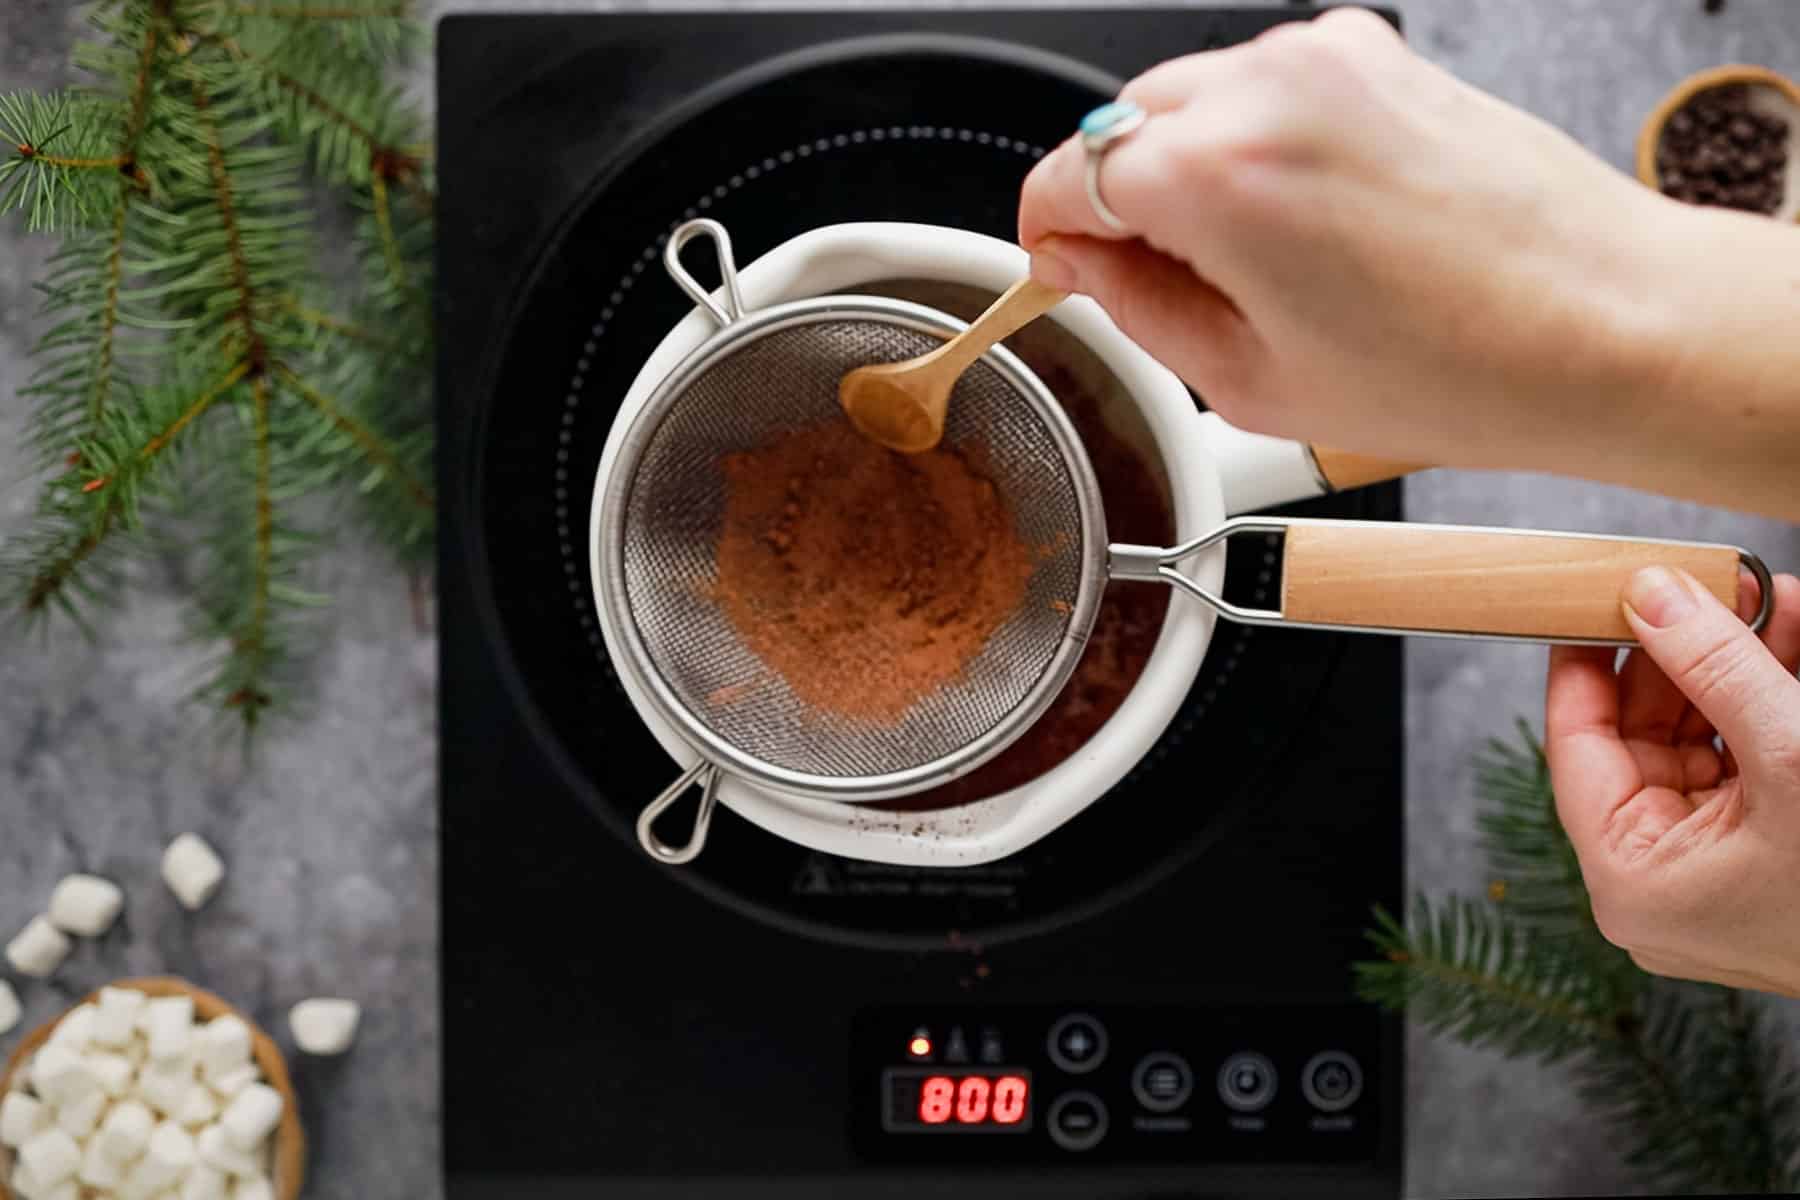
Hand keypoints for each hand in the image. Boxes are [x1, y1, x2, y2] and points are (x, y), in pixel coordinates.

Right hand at [1015, 9, 1799, 517]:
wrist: (1603, 325)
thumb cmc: (1457, 368)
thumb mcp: (1250, 380)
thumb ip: (1133, 308)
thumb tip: (1079, 266)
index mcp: (1215, 173)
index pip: (1063, 176)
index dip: (1047, 237)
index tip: (1061, 271)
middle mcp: (1266, 88)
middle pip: (1121, 128)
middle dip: (1122, 203)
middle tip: (1167, 289)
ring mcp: (1328, 60)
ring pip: (1194, 100)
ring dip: (1192, 170)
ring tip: (1261, 266)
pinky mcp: (1377, 56)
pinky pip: (1269, 87)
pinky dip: (1260, 142)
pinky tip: (1312, 222)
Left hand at [1545, 567, 1799, 995]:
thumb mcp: (1792, 755)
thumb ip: (1717, 667)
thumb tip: (1652, 593)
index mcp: (1631, 879)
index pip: (1577, 744)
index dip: (1584, 660)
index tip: (1589, 595)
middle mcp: (1661, 882)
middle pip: (1643, 734)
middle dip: (1682, 648)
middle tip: (1703, 578)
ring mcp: (1718, 872)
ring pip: (1705, 737)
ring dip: (1736, 662)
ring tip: (1768, 593)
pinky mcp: (1771, 857)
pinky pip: (1753, 759)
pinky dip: (1771, 697)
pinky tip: (1796, 632)